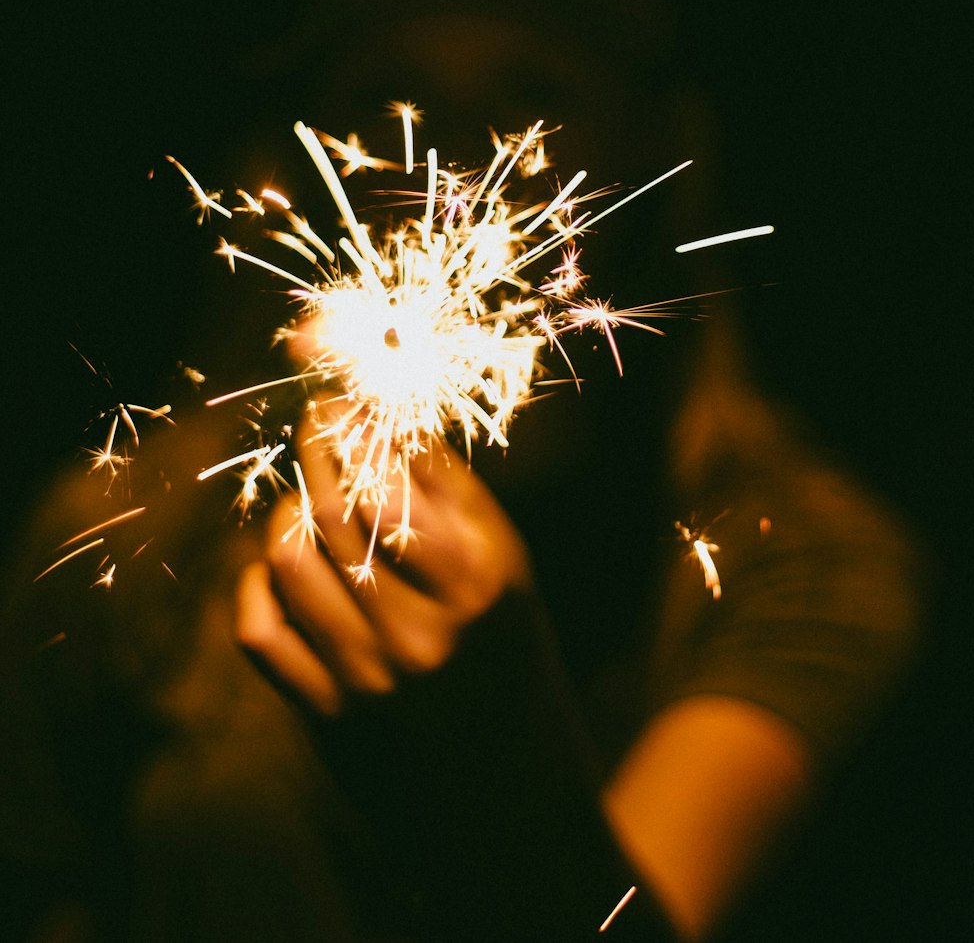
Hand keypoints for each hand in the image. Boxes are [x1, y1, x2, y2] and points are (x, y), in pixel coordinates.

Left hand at [234, 395, 531, 716]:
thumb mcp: (501, 560)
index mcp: (475, 579)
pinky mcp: (325, 714)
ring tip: (309, 502)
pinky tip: (286, 572)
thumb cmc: (502, 639)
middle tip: (315, 427)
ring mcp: (368, 677)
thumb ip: (444, 487)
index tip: (337, 399)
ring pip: (287, 556)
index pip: (388, 478)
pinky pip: (258, 627)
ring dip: (289, 512)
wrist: (510, 779)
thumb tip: (370, 406)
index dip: (350, 426)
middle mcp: (421, 630)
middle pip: (334, 508)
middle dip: (315, 450)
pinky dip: (260, 584)